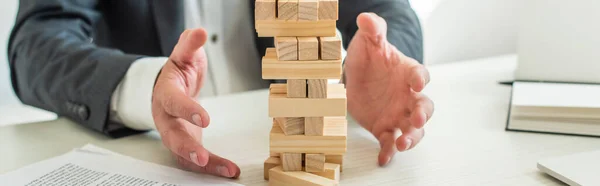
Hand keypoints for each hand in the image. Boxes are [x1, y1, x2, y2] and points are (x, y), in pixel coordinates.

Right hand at [152, 28, 239, 177]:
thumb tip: (199, 32)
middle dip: (187, 147)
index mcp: (165, 93)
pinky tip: (230, 172)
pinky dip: (213, 167)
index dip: (187, 110)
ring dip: (205, 164)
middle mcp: (166, 117)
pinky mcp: (185, 144)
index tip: (204, 117)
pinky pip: (196, 160)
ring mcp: (174, 133)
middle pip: (172, 135)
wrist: (170, 86)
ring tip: (227, 171)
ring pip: (183, 153)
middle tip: (201, 157)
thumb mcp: (184, 54)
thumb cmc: (179, 71)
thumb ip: (190, 44)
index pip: (173, 102)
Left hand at [345, 13, 433, 165]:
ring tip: (403, 144)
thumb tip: (366, 19)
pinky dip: (389, 152)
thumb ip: (372, 30)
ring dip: (411, 138)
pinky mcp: (385, 129)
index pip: (421, 75)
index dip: (421, 78)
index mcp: (408, 73)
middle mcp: (409, 96)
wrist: (357, 77)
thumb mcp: (368, 42)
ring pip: (413, 130)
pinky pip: (390, 142)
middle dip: (422, 115)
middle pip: (424, 107)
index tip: (417, 82)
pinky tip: (384, 159)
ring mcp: (399, 114)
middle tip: (417, 120)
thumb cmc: (369, 58)